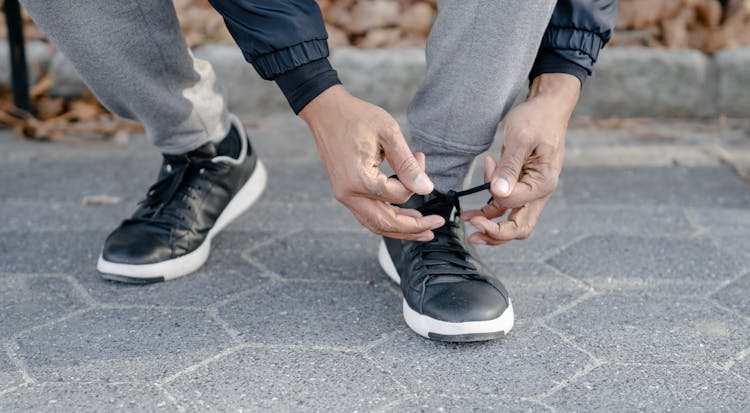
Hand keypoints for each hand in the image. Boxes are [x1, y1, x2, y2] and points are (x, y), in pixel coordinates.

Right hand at [299, 85, 444, 239]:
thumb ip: (407, 165)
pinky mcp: (345, 192)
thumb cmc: (356, 117)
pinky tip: (402, 218)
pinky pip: (367, 215)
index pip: (397, 195)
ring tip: (424, 231)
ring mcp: (344, 195)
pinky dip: (387, 220)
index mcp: (359, 179)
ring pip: (375, 225)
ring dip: (400, 230)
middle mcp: (348, 194)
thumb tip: (427, 189)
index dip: (416, 180)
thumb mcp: (388, 133)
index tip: (421, 158)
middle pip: (385, 223)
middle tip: (437, 224)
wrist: (326, 111)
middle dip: (414, 227)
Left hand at [461, 73, 579, 244]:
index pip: (514, 205)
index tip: (481, 188)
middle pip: (520, 228)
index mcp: (543, 183)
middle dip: (495, 234)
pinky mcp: (523, 187)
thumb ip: (509, 167)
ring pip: (513, 221)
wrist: (547, 107)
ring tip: (468, 220)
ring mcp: (532, 192)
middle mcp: (540, 192)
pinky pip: (507, 207)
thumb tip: (497, 193)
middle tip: (472, 232)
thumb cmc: (536, 119)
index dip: (493, 203)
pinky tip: (477, 201)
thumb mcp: (520, 139)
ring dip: (491, 224)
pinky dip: (492, 209)